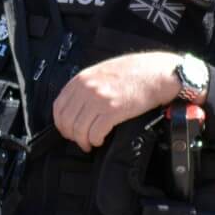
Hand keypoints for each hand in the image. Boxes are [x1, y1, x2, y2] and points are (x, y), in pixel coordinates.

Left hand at [53, 51, 183, 151]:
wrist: (156, 72)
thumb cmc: (133, 72)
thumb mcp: (101, 72)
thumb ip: (86, 86)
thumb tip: (75, 106)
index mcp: (81, 79)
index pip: (58, 106)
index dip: (60, 124)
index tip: (67, 130)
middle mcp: (87, 89)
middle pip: (66, 121)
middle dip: (71, 135)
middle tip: (78, 140)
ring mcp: (99, 99)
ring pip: (79, 129)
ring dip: (83, 141)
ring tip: (89, 143)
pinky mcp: (113, 110)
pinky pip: (95, 132)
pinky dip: (95, 140)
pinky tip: (99, 140)